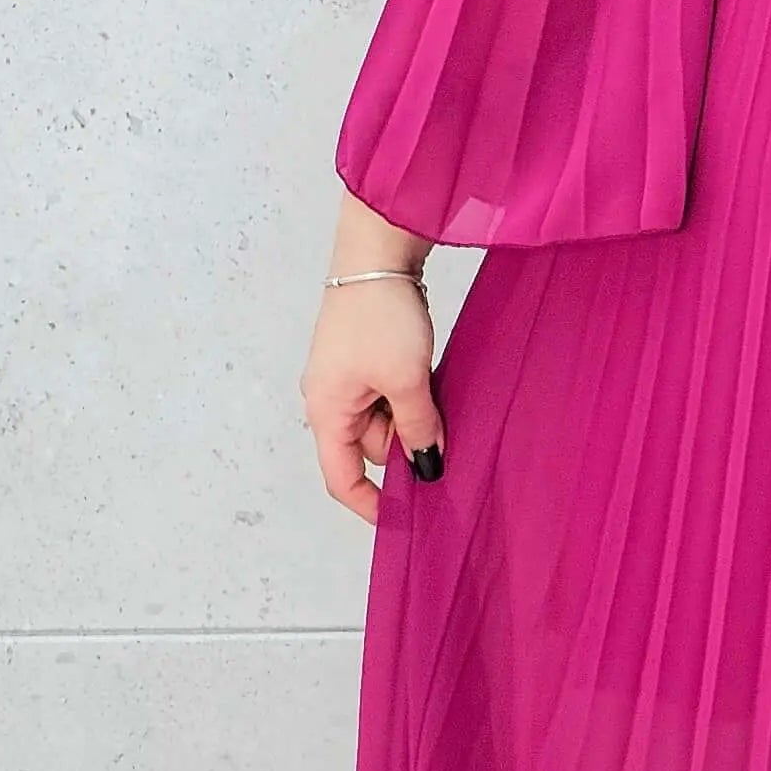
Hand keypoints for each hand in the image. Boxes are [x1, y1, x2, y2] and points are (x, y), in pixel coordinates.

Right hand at [301, 275, 442, 523]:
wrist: (376, 253)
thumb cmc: (380, 315)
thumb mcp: (407, 380)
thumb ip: (417, 428)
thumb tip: (427, 466)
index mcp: (326, 412)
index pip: (342, 477)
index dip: (371, 504)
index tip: (404, 518)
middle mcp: (329, 399)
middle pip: (370, 447)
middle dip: (406, 447)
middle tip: (444, 435)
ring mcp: (347, 378)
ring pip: (385, 419)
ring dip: (413, 418)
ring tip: (438, 396)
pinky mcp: (365, 358)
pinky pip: (389, 394)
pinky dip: (412, 396)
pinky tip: (433, 383)